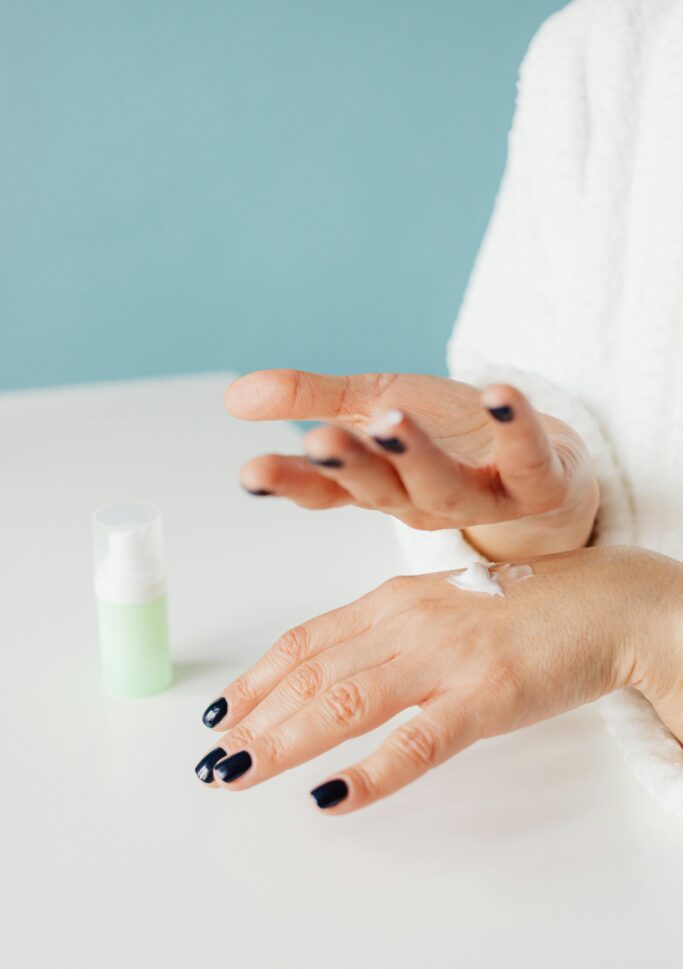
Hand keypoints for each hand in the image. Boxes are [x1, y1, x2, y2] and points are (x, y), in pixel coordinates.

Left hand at [195, 546, 682, 812]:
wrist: (602, 602)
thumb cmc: (519, 609)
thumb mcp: (437, 608)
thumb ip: (383, 635)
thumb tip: (327, 674)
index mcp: (391, 599)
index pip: (304, 641)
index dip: (255, 680)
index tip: (221, 715)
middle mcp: (406, 620)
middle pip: (312, 674)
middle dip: (254, 720)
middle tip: (214, 760)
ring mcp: (444, 657)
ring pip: (346, 701)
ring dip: (284, 741)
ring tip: (240, 773)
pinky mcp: (485, 695)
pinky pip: (417, 740)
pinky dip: (370, 771)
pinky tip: (332, 797)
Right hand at [226, 369, 598, 560]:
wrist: (544, 471)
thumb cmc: (451, 438)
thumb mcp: (374, 407)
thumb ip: (312, 400)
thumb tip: (234, 397)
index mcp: (380, 485)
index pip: (326, 489)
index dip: (291, 483)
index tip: (251, 472)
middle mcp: (422, 499)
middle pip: (380, 489)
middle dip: (351, 466)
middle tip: (322, 442)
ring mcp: (480, 496)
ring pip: (443, 485)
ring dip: (416, 454)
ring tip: (393, 419)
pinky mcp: (536, 483)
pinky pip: (526, 459)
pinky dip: (516, 427)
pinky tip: (500, 393)